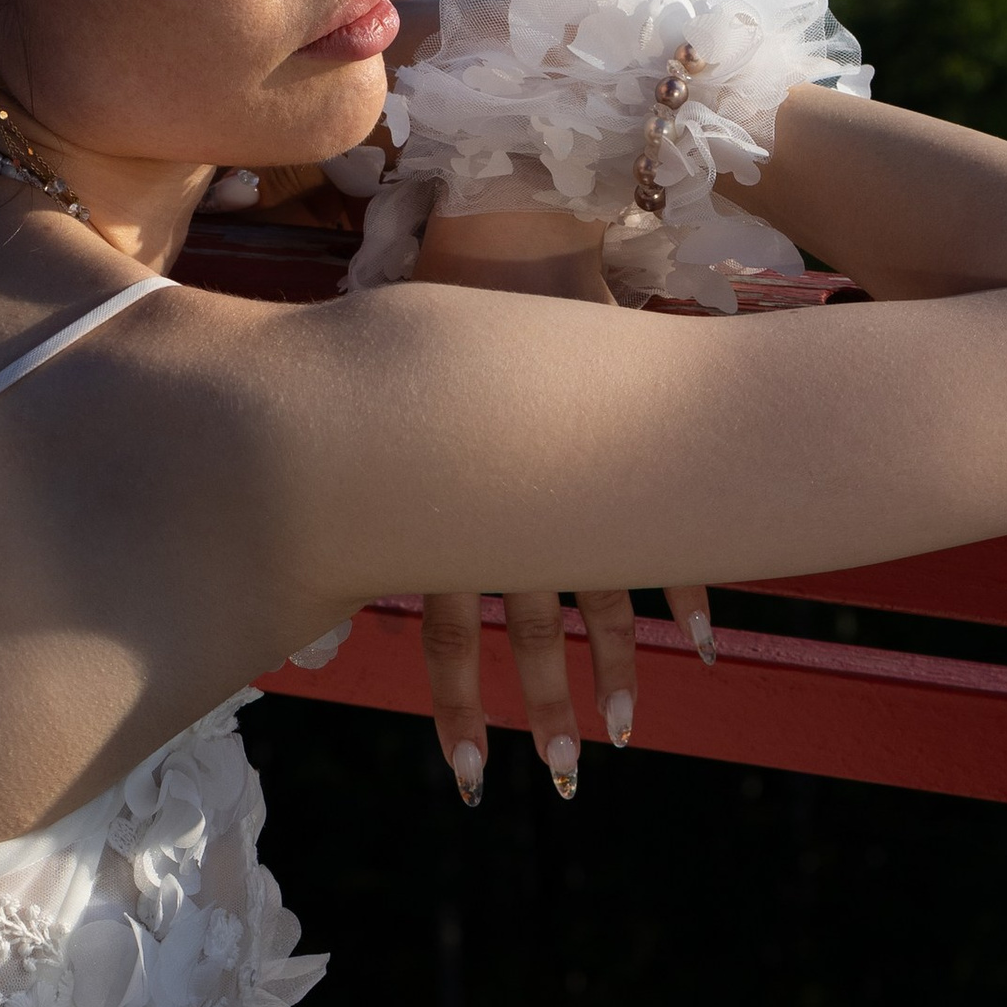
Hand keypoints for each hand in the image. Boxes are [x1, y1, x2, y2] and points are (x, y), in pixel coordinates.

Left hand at [410, 204, 713, 803]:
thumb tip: (313, 570)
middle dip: (544, 708)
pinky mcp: (623, 445)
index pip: (445, 628)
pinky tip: (693, 643)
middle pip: (529, 632)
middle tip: (564, 776)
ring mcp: (572, 481)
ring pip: (596, 599)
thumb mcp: (381, 408)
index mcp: (446, 504)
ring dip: (613, 672)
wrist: (507, 230)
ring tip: (624, 734)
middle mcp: (507, 506)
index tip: (468, 773)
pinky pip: (661, 536)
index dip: (456, 702)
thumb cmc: (428, 317)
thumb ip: (361, 494)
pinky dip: (680, 591)